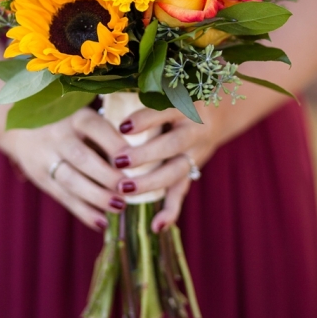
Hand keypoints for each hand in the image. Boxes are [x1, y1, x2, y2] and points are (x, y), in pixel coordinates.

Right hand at [0, 107, 130, 231]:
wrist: (20, 127)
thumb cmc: (67, 121)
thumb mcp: (82, 115)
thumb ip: (105, 132)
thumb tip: (140, 156)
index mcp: (74, 115)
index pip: (95, 127)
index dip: (114, 143)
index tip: (133, 159)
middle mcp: (58, 135)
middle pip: (82, 157)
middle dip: (107, 176)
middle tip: (129, 189)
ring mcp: (46, 157)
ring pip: (71, 180)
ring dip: (97, 196)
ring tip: (119, 207)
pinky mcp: (40, 177)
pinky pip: (63, 197)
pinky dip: (83, 212)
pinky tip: (101, 223)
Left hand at [107, 103, 225, 231]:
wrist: (216, 113)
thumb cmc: (174, 98)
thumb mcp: (164, 91)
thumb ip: (140, 95)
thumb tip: (100, 92)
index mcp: (183, 105)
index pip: (164, 112)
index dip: (144, 119)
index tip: (121, 127)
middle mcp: (193, 130)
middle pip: (171, 145)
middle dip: (145, 155)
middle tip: (118, 162)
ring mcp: (195, 154)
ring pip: (176, 171)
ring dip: (151, 182)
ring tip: (124, 189)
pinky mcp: (193, 173)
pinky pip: (183, 193)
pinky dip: (170, 211)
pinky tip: (155, 226)